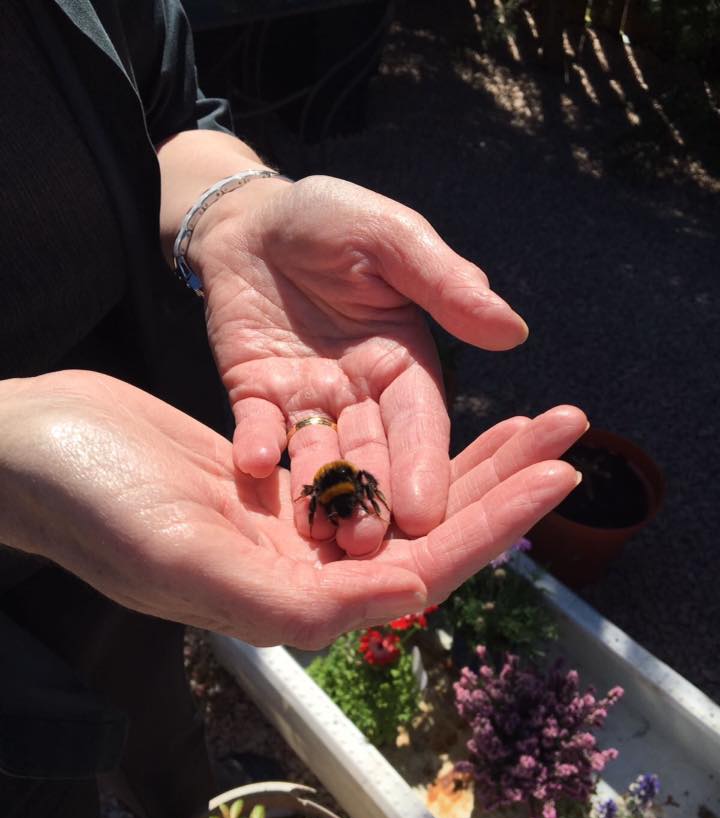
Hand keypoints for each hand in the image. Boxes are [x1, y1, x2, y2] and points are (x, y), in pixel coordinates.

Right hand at [0, 372, 584, 648]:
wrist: (37, 453)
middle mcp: (303, 571)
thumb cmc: (92, 507)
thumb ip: (292, 599)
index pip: (421, 571)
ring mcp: (293, 526)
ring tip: (539, 416)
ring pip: (408, 495)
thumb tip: (409, 594)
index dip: (495, 527)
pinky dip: (413, 435)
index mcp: (292, 602)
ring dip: (473, 455)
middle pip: (430, 531)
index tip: (558, 478)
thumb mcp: (184, 556)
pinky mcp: (280, 483)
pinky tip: (456, 411)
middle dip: (504, 482)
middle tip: (573, 430)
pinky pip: (368, 462)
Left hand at [192, 175, 528, 557]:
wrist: (254, 218)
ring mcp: (308, 401)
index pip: (420, 422)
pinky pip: (258, 428)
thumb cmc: (333, 219)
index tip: (430, 511)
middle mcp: (361, 394)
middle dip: (376, 499)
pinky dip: (256, 446)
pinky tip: (253, 465)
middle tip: (374, 547)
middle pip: (374, 455)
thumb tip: (513, 332)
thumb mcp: (392, 240)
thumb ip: (444, 284)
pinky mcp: (257, 398)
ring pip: (320, 457)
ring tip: (322, 533)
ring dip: (322, 493)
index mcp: (404, 362)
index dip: (424, 464)